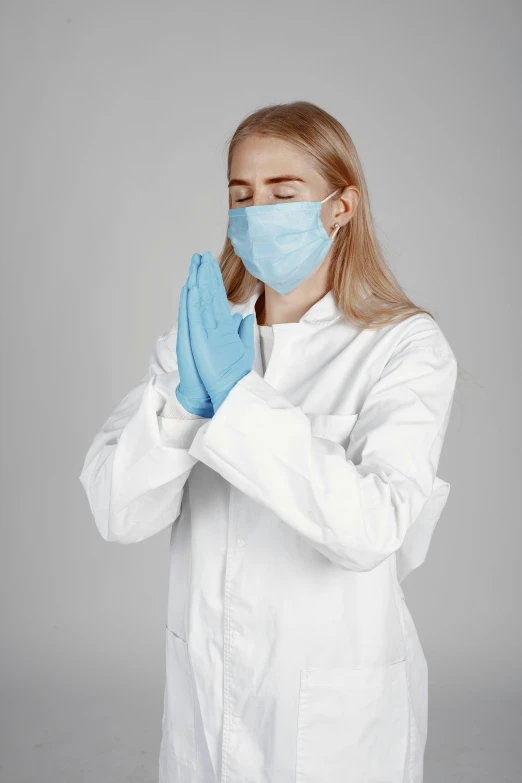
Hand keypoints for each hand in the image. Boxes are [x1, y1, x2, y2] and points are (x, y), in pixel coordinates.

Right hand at [176, 253, 242, 415]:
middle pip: (204, 296)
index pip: (215, 299)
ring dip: (195, 283)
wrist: (216, 392)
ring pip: (196, 303)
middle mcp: (205, 327)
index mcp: (216, 327)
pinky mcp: (194, 341)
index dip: (214, 281)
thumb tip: (243, 317)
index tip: (212, 264)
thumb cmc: (225, 373)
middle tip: (201, 255)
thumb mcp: (239, 347)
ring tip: (194, 265)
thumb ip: (240, 331)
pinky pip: (191, 319)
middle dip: (203, 275)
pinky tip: (190, 288)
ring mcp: (198, 332)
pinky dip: (190, 304)